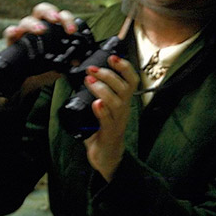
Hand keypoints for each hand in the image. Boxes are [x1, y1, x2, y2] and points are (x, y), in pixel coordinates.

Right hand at [4, 3, 76, 95]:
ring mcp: (24, 33)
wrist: (30, 81)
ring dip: (34, 23)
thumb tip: (78, 61)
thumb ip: (69, 61)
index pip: (60, 16)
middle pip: (42, 10)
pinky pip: (10, 33)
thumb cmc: (47, 68)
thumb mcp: (60, 65)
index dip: (67, 19)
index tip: (71, 30)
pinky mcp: (12, 42)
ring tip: (40, 30)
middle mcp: (38, 26)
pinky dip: (12, 31)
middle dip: (50, 12)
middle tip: (56, 20)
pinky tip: (16, 33)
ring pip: (27, 20)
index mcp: (53, 28)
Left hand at [83, 54, 139, 181]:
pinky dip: (102, 111)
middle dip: (109, 75)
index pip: (131, 80)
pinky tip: (96, 104)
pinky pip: (108, 121)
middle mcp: (124, 110)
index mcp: (123, 101)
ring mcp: (118, 122)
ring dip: (103, 89)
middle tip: (92, 69)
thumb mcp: (102, 109)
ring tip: (89, 82)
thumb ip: (96, 95)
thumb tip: (83, 77)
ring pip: (117, 102)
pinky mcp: (110, 134)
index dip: (124, 67)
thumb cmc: (103, 131)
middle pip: (125, 88)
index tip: (112, 57)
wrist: (107, 157)